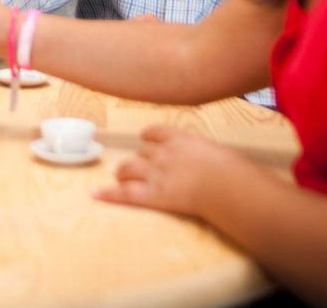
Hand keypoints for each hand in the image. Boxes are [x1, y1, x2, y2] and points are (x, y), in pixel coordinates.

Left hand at [93, 124, 247, 218]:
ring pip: (129, 168)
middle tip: (135, 164)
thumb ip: (207, 155)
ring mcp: (155, 173)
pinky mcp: (152, 194)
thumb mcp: (219, 153)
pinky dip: (109, 194)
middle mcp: (163, 153)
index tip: (144, 135)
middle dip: (138, 158)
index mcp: (180, 139)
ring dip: (123, 171)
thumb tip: (214, 163)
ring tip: (119, 175)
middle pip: (143, 153)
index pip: (159, 132)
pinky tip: (96, 193)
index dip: (149, 135)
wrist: (225, 184)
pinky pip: (125, 193)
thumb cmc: (231, 171)